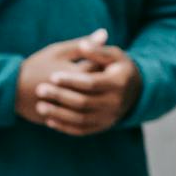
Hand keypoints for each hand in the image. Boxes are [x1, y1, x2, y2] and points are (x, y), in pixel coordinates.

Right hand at [17, 31, 104, 127]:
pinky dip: (88, 110)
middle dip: (106, 81)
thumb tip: (105, 33)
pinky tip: (88, 102)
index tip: (107, 60)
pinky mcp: (65, 120)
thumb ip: (83, 45)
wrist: (11, 90)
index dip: (107, 64)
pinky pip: (83, 119)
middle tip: (106, 74)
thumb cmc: (35, 67)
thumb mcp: (58, 52)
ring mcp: (70, 109)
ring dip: (99, 97)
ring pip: (93, 105)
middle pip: (101, 88)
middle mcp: (75, 94)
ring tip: (97, 89)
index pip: (102, 69)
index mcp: (75, 74)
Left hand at [25, 30, 143, 135]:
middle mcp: (116, 103)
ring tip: (40, 106)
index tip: (53, 75)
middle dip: (60, 96)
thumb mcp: (115, 55)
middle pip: (84, 102)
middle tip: (40, 90)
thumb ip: (98, 50)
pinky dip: (65, 127)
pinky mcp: (103, 126)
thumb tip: (83, 45)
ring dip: (59, 114)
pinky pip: (82, 130)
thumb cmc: (119, 68)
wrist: (135, 90)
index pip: (91, 83)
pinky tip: (49, 120)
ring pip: (81, 119)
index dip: (71, 80)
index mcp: (119, 83)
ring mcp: (110, 117)